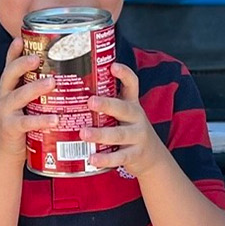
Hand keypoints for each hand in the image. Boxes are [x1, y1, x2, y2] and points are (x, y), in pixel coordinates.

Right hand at [0, 38, 55, 161]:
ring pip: (19, 96)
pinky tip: (55, 119)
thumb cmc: (23, 122)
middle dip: (23, 64)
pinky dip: (41, 120)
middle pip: (9, 74)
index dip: (14, 51)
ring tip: (52, 82)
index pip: (10, 64)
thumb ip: (40, 89)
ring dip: (35, 88)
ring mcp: (6, 112)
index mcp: (9, 86)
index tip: (21, 38)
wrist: (6, 152)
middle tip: (39, 58)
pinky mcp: (11, 129)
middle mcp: (4, 96)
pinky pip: (27, 123)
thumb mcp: (28, 102)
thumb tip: (69, 73)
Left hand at [85, 63, 169, 177]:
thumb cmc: (128, 129)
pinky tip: (92, 158)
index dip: (125, 74)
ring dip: (100, 134)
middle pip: (123, 108)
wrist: (151, 157)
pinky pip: (120, 157)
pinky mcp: (135, 154)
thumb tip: (72, 88)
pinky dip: (105, 159)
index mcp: (132, 104)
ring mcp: (137, 136)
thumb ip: (106, 104)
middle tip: (90, 101)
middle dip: (107, 104)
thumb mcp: (123, 114)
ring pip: (119, 134)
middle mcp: (136, 118)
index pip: (132, 85)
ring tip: (83, 134)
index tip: (113, 66)